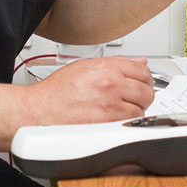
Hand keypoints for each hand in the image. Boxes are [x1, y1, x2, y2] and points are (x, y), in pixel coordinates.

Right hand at [34, 56, 154, 123]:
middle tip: (132, 98)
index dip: (144, 77)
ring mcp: (111, 106)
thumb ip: (115, 63)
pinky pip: (130, 124)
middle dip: (142, 95)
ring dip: (134, 111)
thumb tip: (139, 61)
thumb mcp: (85, 65)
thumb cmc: (56, 91)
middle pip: (146, 90)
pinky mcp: (107, 125)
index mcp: (107, 68)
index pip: (143, 69)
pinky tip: (115, 120)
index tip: (141, 82)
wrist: (39, 111)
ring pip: (141, 109)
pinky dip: (126, 123)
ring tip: (120, 110)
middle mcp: (111, 85)